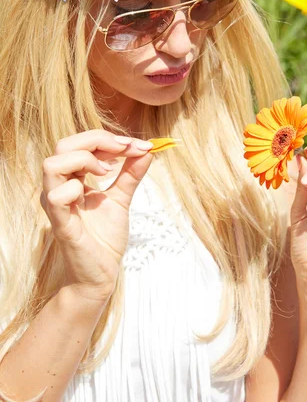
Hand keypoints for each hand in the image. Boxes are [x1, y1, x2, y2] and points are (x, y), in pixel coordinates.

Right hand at [40, 129, 153, 301]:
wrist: (102, 274)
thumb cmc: (105, 238)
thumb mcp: (122, 198)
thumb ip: (131, 174)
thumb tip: (148, 149)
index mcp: (72, 178)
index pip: (80, 143)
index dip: (108, 138)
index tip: (138, 145)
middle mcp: (59, 187)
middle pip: (63, 145)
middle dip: (97, 140)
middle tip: (124, 150)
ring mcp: (57, 205)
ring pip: (52, 164)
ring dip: (84, 159)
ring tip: (107, 170)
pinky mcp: (60, 224)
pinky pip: (56, 196)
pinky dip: (76, 187)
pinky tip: (92, 193)